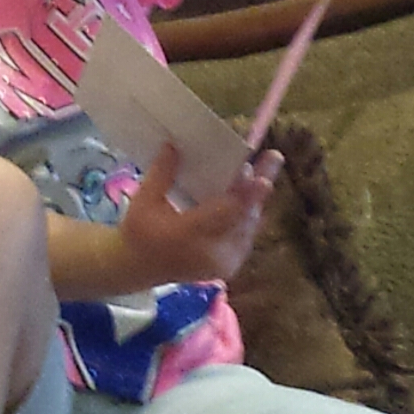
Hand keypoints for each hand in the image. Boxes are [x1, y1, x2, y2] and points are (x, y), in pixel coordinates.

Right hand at [116, 142, 281, 288]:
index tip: (260, 176)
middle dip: (258, 187)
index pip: (223, 215)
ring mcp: (224, 263)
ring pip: (250, 224)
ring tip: (268, 165)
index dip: (245, 195)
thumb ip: (161, 174)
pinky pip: (247, 233)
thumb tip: (174, 145)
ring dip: (257, 197)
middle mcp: (210, 253)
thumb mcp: (144, 201)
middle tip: (273, 157)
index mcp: (186, 237)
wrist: (140, 268)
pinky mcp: (231, 266)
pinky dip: (250, 211)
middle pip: (244, 217)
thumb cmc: (140, 231)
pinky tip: (255, 189)